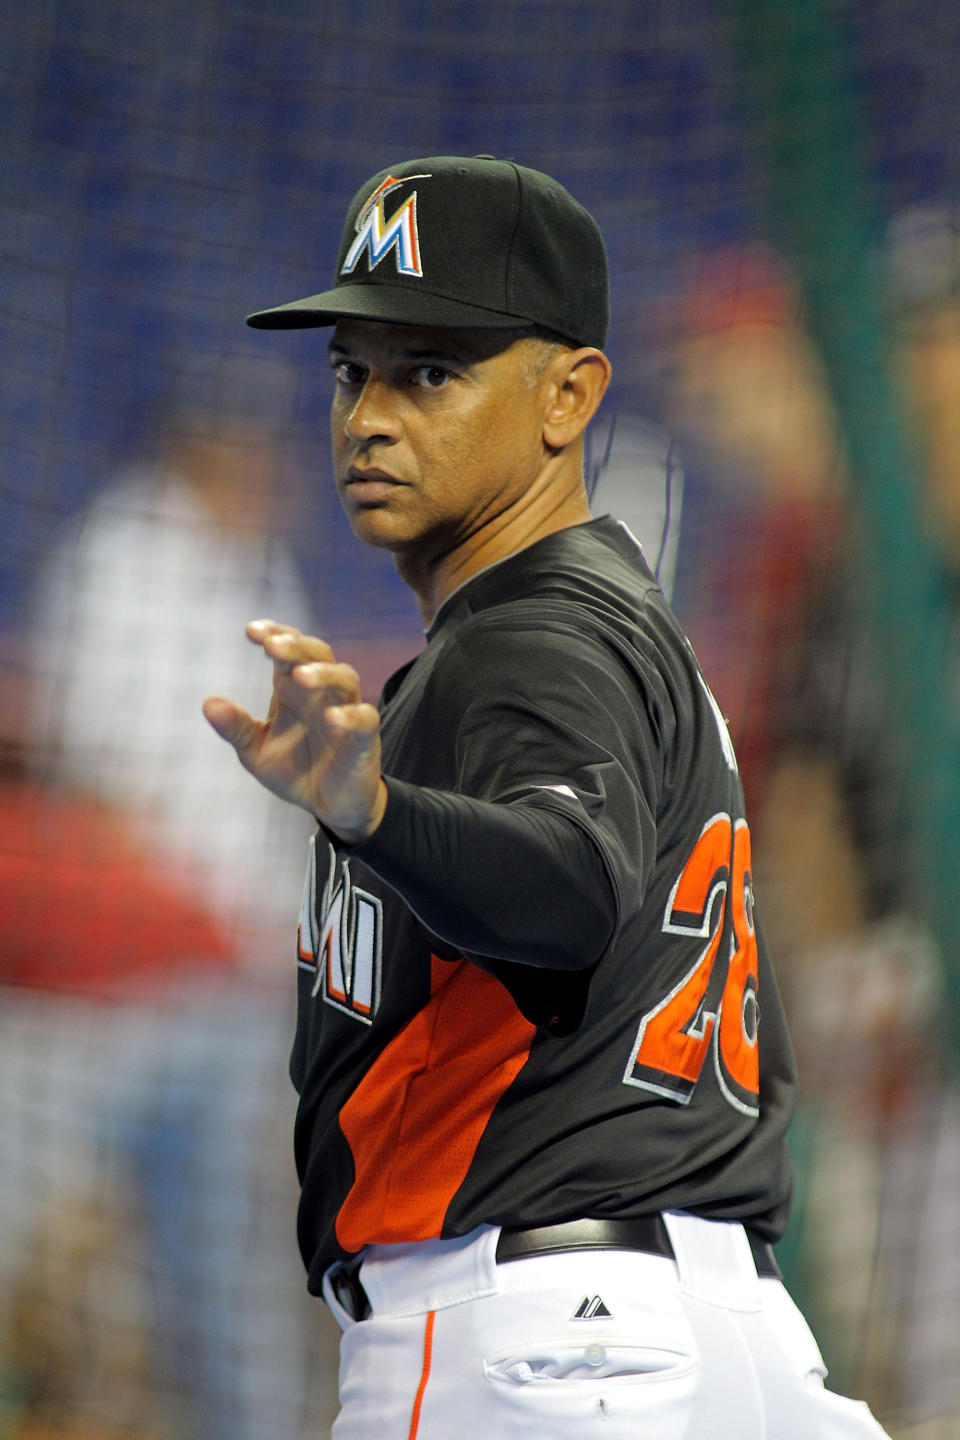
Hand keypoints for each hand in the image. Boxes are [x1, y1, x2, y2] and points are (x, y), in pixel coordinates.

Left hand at [202, 620, 386, 843]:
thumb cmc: (294, 770)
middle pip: (318, 653)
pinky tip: (332, 719)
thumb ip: (236, 728)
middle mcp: (320, 693)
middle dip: (296, 646)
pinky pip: (365, 718)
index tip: (251, 632)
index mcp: (291, 689)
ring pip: (344, 677)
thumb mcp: (256, 752)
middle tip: (273, 646)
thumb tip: (208, 703)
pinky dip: (351, 715)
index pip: (288, 648)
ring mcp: (345, 712)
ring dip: (323, 673)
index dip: (274, 634)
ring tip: (301, 677)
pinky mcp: (364, 738)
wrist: (329, 806)